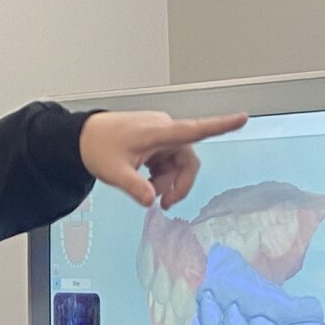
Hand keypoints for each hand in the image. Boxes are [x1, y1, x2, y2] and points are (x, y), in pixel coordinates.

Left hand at [79, 109, 247, 210]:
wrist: (83, 137)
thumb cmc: (98, 146)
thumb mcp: (114, 172)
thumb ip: (134, 187)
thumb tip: (150, 201)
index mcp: (158, 131)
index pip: (195, 129)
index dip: (220, 125)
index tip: (241, 119)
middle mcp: (163, 130)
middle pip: (187, 160)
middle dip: (178, 184)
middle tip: (164, 205)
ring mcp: (160, 136)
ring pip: (177, 164)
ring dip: (166, 182)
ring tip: (145, 191)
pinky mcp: (156, 142)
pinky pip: (168, 163)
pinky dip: (160, 176)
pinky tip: (144, 181)